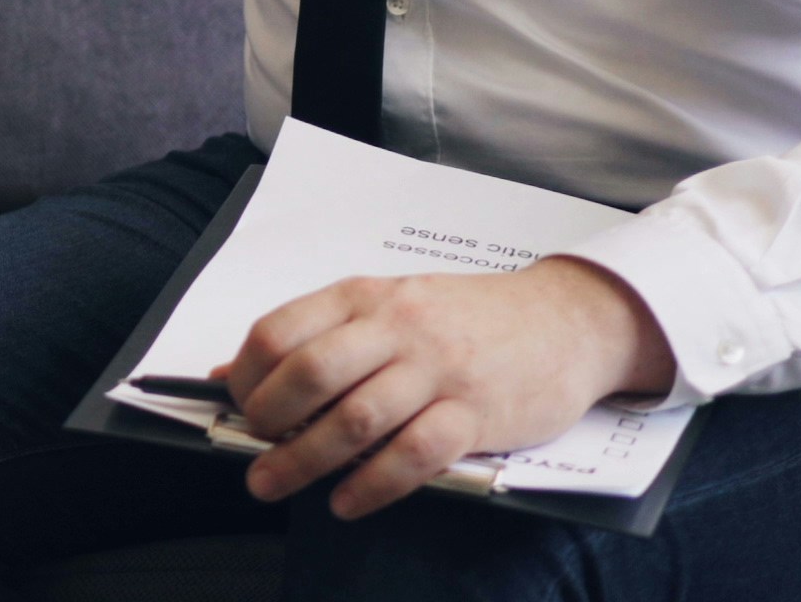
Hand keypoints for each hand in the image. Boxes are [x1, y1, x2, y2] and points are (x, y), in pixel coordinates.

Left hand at [219, 257, 674, 518]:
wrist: (567, 319)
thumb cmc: (466, 318)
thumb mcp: (388, 305)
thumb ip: (316, 335)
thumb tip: (232, 374)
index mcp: (364, 297)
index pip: (280, 331)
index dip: (248, 376)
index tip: (237, 406)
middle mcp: (397, 328)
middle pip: (309, 375)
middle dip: (267, 421)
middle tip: (252, 451)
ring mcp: (438, 370)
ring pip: (355, 419)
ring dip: (304, 461)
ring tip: (274, 485)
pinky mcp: (477, 414)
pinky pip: (413, 455)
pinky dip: (371, 485)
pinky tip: (346, 502)